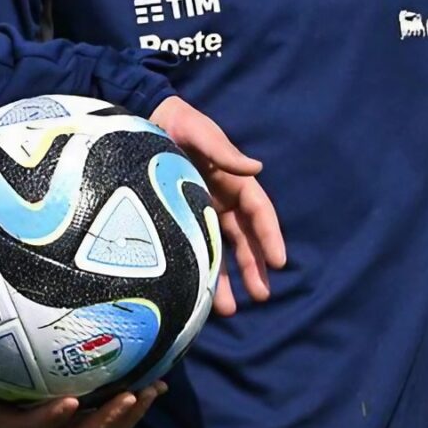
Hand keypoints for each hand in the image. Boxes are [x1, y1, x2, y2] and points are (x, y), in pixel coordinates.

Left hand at [147, 96, 285, 310]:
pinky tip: (199, 293)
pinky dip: (200, 269)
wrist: (147, 119)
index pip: (259, 213)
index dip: (270, 237)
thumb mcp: (202, 135)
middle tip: (262, 295)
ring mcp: (203, 211)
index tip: (279, 261)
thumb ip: (224, 152)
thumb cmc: (180, 124)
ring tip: (230, 308)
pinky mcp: (181, 219)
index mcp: (235, 181)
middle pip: (245, 239)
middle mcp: (223, 200)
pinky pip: (195, 247)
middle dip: (254, 267)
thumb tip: (256, 168)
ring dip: (227, 278)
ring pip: (221, 250)